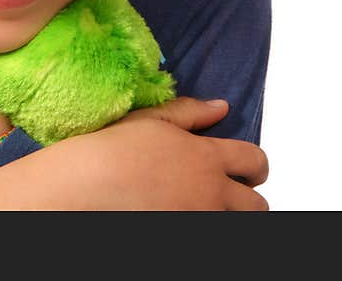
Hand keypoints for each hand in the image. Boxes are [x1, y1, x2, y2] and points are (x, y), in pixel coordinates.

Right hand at [0, 97, 268, 210]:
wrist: (84, 186)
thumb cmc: (109, 150)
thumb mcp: (150, 121)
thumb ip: (189, 113)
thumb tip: (220, 107)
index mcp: (206, 157)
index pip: (255, 160)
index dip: (254, 165)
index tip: (245, 168)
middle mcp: (210, 192)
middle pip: (257, 203)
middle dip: (247, 197)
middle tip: (226, 194)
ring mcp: (197, 219)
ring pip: (238, 223)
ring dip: (227, 214)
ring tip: (201, 205)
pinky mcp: (183, 235)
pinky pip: (209, 234)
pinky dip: (203, 225)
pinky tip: (180, 213)